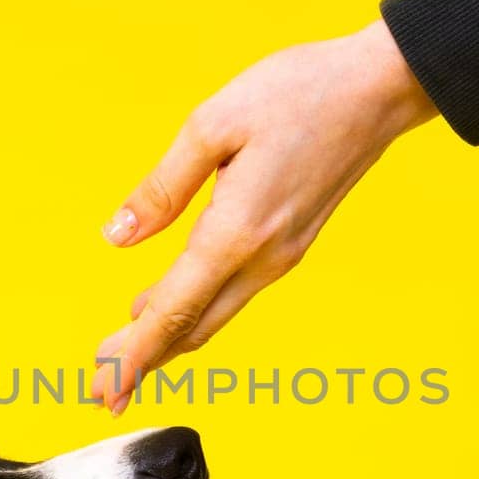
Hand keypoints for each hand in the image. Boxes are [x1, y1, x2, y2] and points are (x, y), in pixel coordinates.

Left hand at [90, 17, 436, 413]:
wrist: (380, 89)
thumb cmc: (300, 92)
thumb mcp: (213, 124)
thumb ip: (163, 188)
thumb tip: (118, 236)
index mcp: (237, 232)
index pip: (173, 310)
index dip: (134, 355)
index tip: (102, 389)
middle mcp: (263, 258)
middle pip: (192, 328)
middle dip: (143, 361)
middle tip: (98, 387)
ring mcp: (282, 255)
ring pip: (214, 315)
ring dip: (167, 338)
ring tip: (124, 355)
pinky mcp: (291, 243)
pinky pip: (233, 292)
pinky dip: (194, 309)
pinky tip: (165, 304)